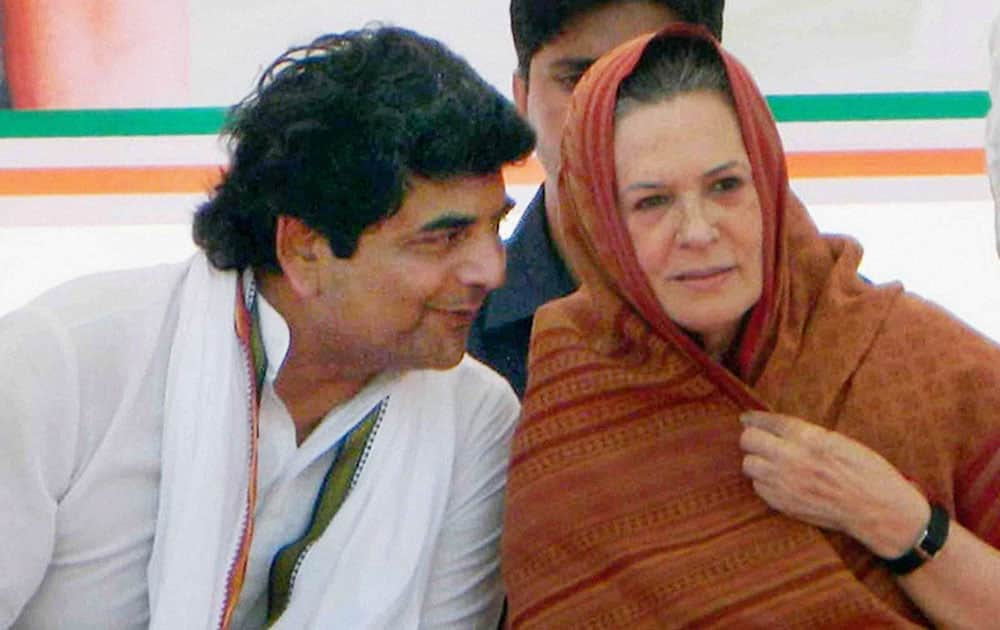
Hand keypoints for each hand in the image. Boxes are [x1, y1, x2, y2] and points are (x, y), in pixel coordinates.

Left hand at [739, 411, 929, 558]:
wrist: (877, 510)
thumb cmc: (867, 472)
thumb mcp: (840, 441)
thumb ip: (807, 434)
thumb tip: (779, 427)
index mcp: (809, 438)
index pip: (769, 422)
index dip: (755, 418)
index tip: (747, 418)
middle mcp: (792, 459)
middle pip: (749, 441)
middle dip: (752, 438)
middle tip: (759, 441)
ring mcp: (785, 483)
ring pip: (749, 465)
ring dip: (756, 461)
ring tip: (770, 462)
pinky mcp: (784, 504)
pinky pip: (758, 487)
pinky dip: (764, 482)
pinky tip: (779, 481)